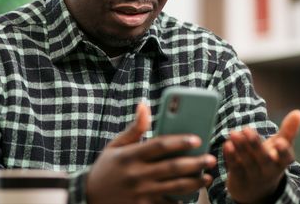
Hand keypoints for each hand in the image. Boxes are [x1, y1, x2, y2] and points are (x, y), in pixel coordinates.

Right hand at [86, 102, 216, 203]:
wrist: (89, 197)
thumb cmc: (107, 167)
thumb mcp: (116, 145)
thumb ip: (135, 128)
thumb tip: (144, 105)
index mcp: (130, 155)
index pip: (159, 145)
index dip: (180, 141)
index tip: (197, 138)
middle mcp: (136, 174)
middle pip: (172, 167)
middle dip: (195, 163)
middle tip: (211, 159)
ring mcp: (140, 193)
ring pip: (174, 188)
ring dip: (194, 183)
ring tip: (207, 177)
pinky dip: (181, 200)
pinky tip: (193, 194)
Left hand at [223, 110, 299, 203]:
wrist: (256, 191)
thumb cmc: (271, 161)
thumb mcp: (281, 147)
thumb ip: (289, 131)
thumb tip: (298, 112)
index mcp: (282, 162)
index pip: (286, 157)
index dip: (283, 151)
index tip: (280, 142)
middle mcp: (269, 170)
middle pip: (263, 159)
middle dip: (255, 145)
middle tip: (247, 130)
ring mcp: (254, 176)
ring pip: (247, 162)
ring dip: (240, 147)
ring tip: (234, 133)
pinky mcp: (239, 180)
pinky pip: (235, 168)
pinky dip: (230, 157)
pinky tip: (227, 144)